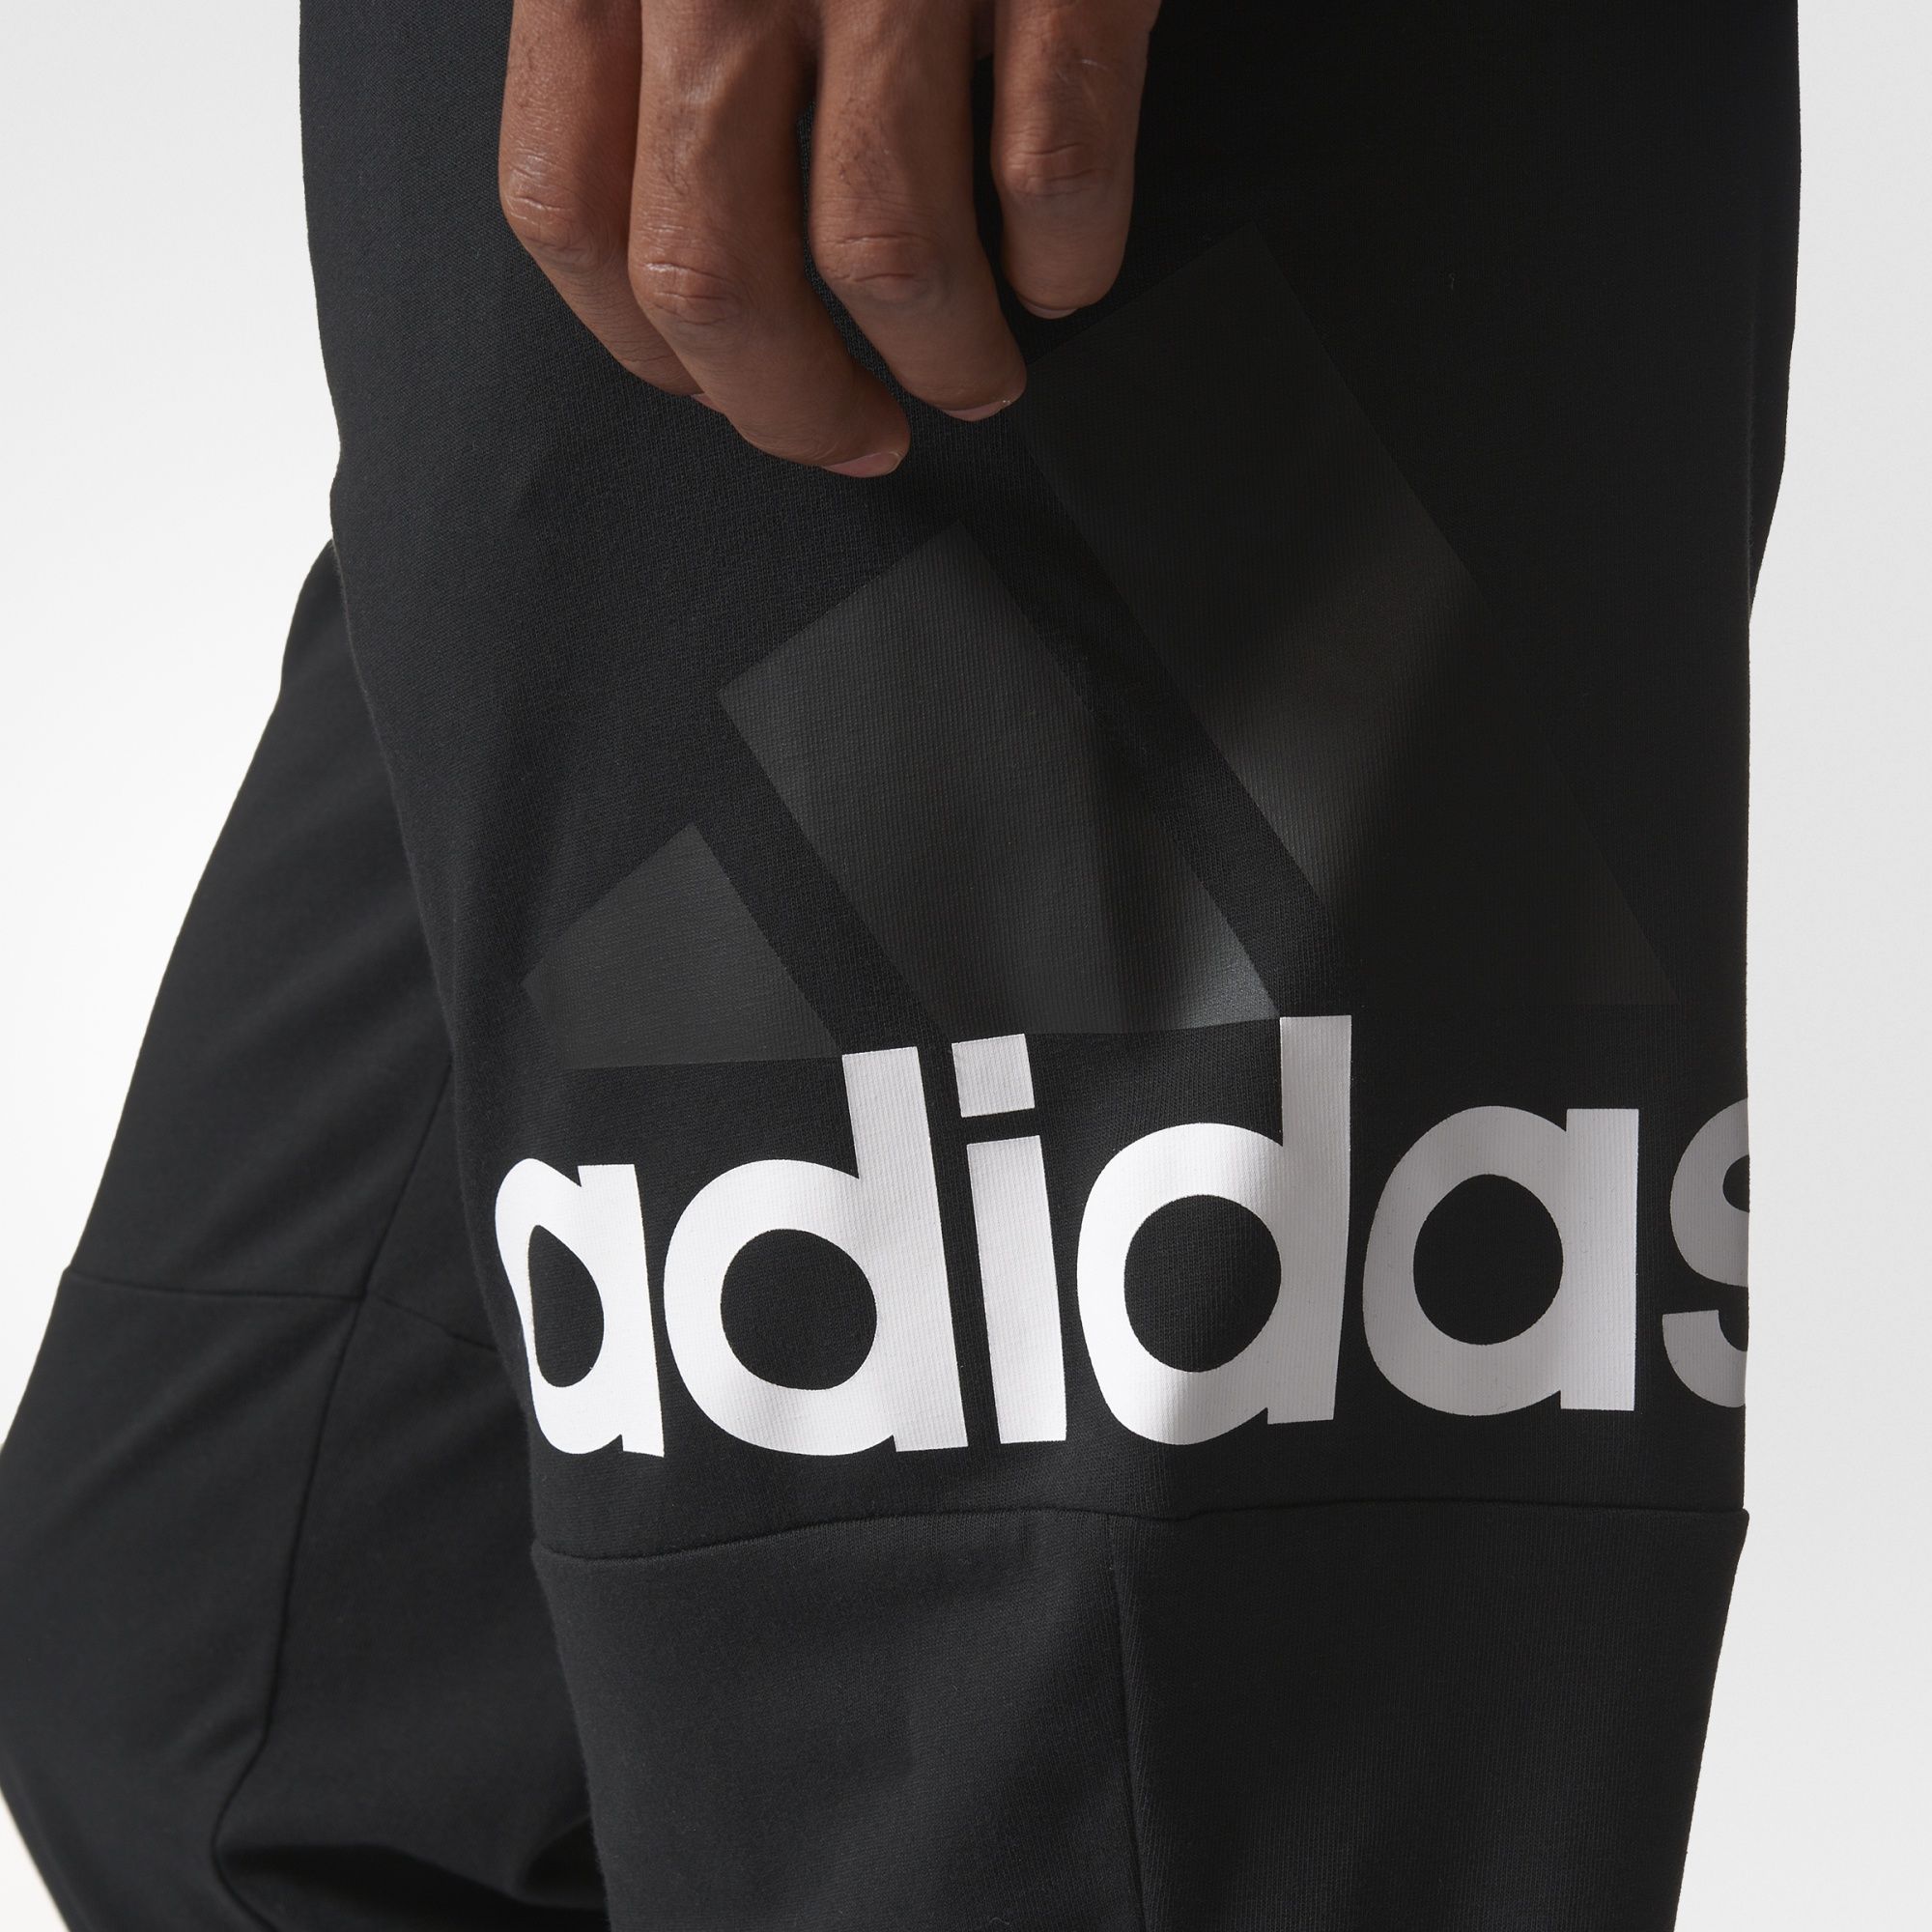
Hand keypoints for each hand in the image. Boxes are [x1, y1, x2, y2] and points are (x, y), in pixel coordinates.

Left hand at [499, 0, 1159, 475]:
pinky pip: (1052, 173)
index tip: (726, 393)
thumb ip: (637, 21)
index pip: (572, 212)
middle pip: (714, 279)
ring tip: (978, 374)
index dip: (651, 353)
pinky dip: (1068, 259)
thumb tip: (682, 227)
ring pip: (883, 256)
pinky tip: (1066, 269)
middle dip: (792, 407)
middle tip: (857, 434)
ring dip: (943, 360)